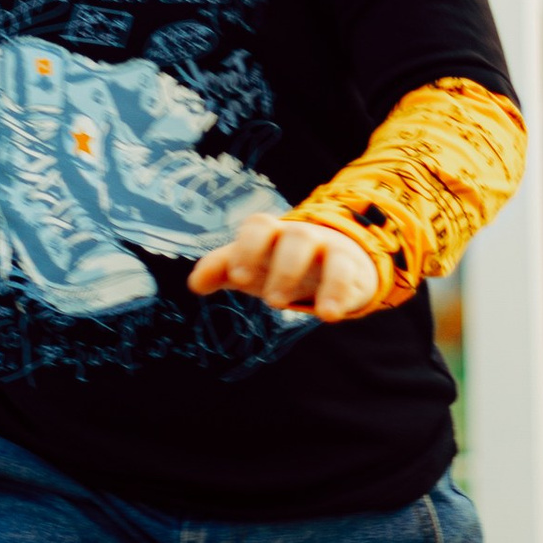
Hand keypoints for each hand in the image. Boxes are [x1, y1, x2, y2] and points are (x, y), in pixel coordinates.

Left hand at [189, 215, 383, 321]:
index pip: (258, 227)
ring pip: (319, 250)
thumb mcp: (251, 265)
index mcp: (271, 232)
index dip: (247, 249)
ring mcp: (326, 247)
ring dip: (304, 276)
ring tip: (287, 307)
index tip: (236, 278)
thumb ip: (221, 269)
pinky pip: (344, 272)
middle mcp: (299, 235)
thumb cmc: (280, 262)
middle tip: (270, 301)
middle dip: (281, 267)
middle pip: (293, 236)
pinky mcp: (348, 266)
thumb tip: (194, 284)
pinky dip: (336, 292)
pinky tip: (329, 315)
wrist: (334, 262)